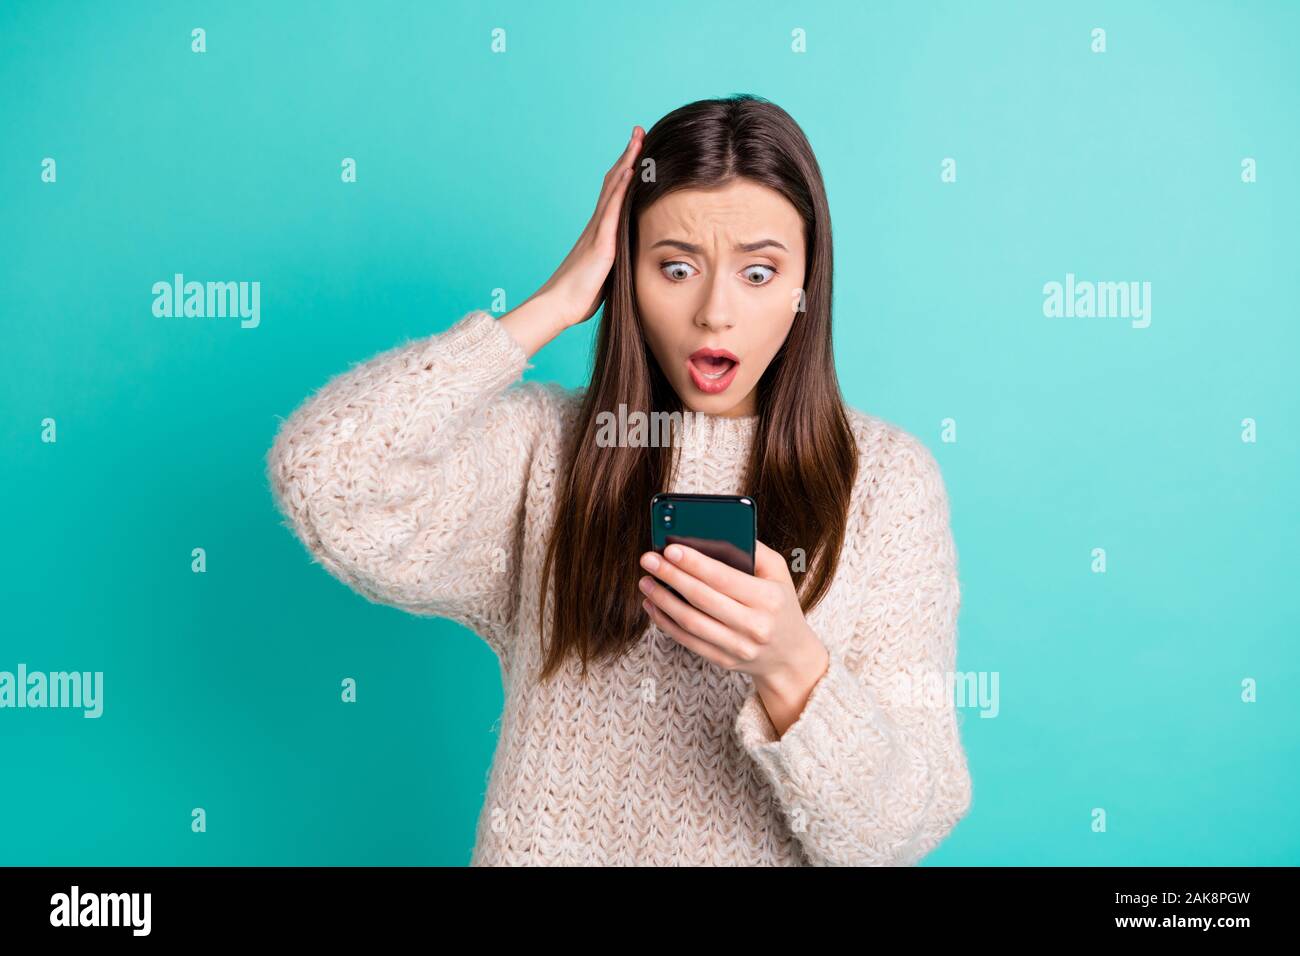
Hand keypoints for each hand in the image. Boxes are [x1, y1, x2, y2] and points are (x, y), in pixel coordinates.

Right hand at [524, 125, 643, 328]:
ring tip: (638, 139)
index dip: (626, 171)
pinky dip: (621, 187)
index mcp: (600, 232)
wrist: (557, 306)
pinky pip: (612, 209)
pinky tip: (629, 170)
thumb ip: (614, 261)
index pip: (615, 194)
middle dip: (628, 155)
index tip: (637, 150)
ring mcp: (598, 231)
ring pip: (613, 188)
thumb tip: (627, 261)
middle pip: (614, 181)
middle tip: (638, 131)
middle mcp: (597, 225)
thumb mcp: (604, 274)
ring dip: (626, 162)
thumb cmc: (578, 295)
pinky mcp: (601, 242)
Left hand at [637, 540, 830, 733]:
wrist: (791, 657)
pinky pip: (687, 640)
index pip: (724, 578)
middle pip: (702, 598)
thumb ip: (755, 550)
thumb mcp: (779, 574)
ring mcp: (738, 646)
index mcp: (768, 599)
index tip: (669, 548)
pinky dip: (665, 622)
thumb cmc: (781, 606)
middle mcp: (754, 625)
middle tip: (648, 559)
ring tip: (645, 581)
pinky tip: (652, 604)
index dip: (694, 563)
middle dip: (671, 576)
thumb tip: (719, 531)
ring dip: (662, 600)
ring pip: (690, 622)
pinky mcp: (723, 660)